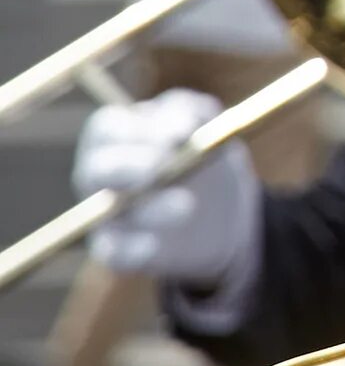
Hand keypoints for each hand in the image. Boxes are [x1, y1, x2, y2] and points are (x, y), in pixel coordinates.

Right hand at [76, 89, 255, 286]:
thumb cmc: (205, 156)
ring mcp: (107, 213)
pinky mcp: (119, 247)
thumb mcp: (208, 127)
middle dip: (128, 167)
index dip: (140, 129)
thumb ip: (193, 112)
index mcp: (117, 136)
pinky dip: (130, 250)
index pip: (107, 127)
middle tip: (162, 167)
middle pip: (97, 169)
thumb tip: (183, 123)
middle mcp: (102, 174)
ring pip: (111, 212)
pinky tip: (152, 246)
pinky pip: (112, 253)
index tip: (182, 135)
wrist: (225, 211)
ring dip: (149, 208)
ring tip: (187, 205)